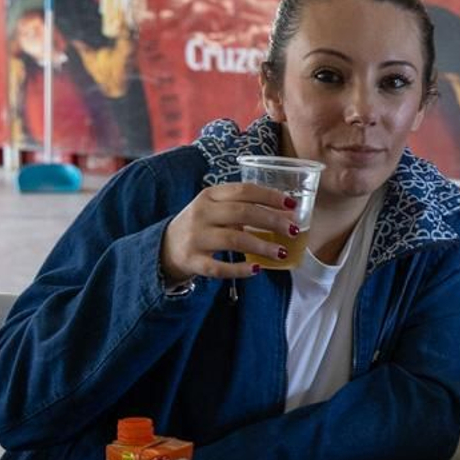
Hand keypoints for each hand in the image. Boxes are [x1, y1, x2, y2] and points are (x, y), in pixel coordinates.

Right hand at [160, 182, 301, 282]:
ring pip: (234, 239)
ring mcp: (196, 237)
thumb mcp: (215, 209)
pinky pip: (220, 267)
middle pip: (242, 213)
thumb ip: (242, 207)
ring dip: (262, 246)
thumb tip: (286, 214)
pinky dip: (240, 269)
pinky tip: (257, 269)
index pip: (244, 190)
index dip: (270, 196)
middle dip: (272, 221)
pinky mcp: (193, 261)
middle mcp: (201, 213)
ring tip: (282, 252)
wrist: (165, 248)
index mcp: (210, 195)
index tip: (292, 205)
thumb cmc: (202, 226)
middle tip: (293, 230)